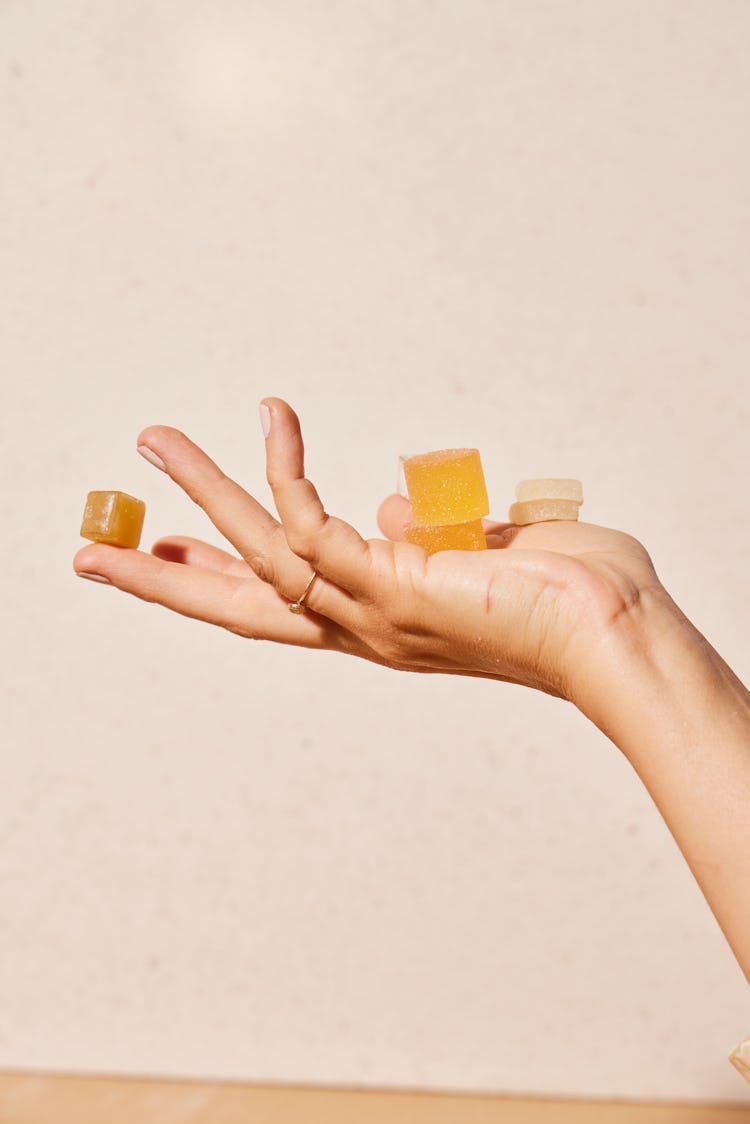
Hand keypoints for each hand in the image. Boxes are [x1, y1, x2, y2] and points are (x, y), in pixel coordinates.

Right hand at [73, 398, 669, 706]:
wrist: (616, 631)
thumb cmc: (566, 593)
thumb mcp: (474, 552)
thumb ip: (418, 533)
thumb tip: (382, 502)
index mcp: (377, 619)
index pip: (277, 602)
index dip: (217, 577)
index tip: (173, 551)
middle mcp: (361, 627)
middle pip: (236, 606)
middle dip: (159, 579)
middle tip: (89, 551)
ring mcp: (371, 614)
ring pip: (258, 556)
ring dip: (202, 493)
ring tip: (153, 438)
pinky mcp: (391, 589)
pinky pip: (312, 528)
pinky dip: (285, 472)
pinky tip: (273, 423)